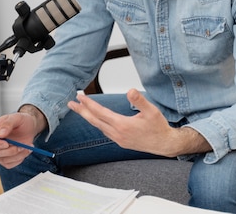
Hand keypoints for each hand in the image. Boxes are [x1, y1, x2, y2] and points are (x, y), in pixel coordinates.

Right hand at [0, 111, 39, 168]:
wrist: (29, 127)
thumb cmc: (21, 121)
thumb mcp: (16, 117)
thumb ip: (7, 124)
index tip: (5, 143)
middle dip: (9, 151)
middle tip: (21, 146)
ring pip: (3, 160)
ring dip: (17, 155)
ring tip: (28, 146)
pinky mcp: (6, 159)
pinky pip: (10, 164)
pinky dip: (20, 158)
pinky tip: (27, 150)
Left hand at [67, 89, 210, 156]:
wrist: (164, 144)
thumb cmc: (158, 127)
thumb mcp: (152, 111)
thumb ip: (139, 100)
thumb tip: (130, 91)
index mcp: (123, 125)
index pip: (101, 113)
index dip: (89, 104)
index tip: (80, 97)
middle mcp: (118, 134)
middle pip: (95, 121)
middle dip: (82, 111)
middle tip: (71, 104)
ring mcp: (118, 139)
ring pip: (99, 127)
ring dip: (88, 117)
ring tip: (80, 109)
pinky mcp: (121, 142)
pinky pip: (105, 131)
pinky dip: (97, 123)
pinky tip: (96, 119)